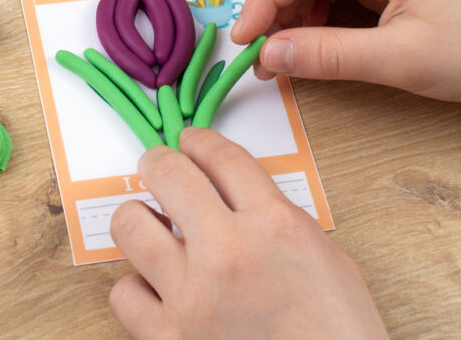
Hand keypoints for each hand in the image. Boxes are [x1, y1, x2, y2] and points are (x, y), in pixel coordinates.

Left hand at [109, 127, 387, 339]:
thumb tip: (235, 196)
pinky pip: (124, 293)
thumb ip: (276, 217)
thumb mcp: (323, 256)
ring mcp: (192, 296)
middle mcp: (228, 251)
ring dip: (139, 217)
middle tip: (159, 167)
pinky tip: (156, 287)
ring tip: (151, 226)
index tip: (191, 141)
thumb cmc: (337, 332)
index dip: (200, 140)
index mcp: (274, 225)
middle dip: (159, 161)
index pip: (221, 156)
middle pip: (168, 174)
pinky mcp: (169, 338)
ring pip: (130, 225)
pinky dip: (137, 285)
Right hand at [231, 0, 460, 115]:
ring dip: (296, 22)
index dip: (262, 3)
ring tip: (282, 61)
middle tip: (261, 60)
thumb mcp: (398, 59)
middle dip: (277, 15)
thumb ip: (327, 55)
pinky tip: (312, 49)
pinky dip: (319, 24)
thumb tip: (268, 54)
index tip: (241, 42)